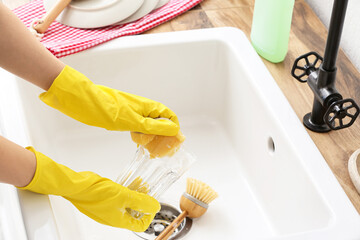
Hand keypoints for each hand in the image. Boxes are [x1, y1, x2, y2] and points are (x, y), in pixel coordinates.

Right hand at [18, 147, 159, 231]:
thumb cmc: (94, 194)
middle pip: (134, 214)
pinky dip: (128, 191)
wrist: (76, 186)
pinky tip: (133, 182)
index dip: (149, 217)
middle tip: (149, 193)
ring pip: (127, 204)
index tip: (153, 206)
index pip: (139, 226)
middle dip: (143, 203)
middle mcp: (114, 217)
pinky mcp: (105, 200)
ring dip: (136, 195)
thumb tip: (155, 206)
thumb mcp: (123, 196)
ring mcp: (108, 208)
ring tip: (143, 185)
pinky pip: (120, 198)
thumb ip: (141, 201)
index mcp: (119, 221)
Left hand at [40, 65, 178, 135]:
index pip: (170, 117)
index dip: (174, 130)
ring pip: (150, 126)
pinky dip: (140, 134)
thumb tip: (174, 130)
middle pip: (162, 122)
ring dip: (150, 136)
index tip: (171, 144)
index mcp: (150, 106)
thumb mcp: (134, 121)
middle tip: (157, 148)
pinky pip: (139, 126)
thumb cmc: (108, 110)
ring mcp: (135, 112)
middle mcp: (145, 108)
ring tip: (143, 144)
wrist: (84, 102)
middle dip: (162, 136)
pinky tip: (134, 139)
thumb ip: (155, 126)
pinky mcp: (126, 116)